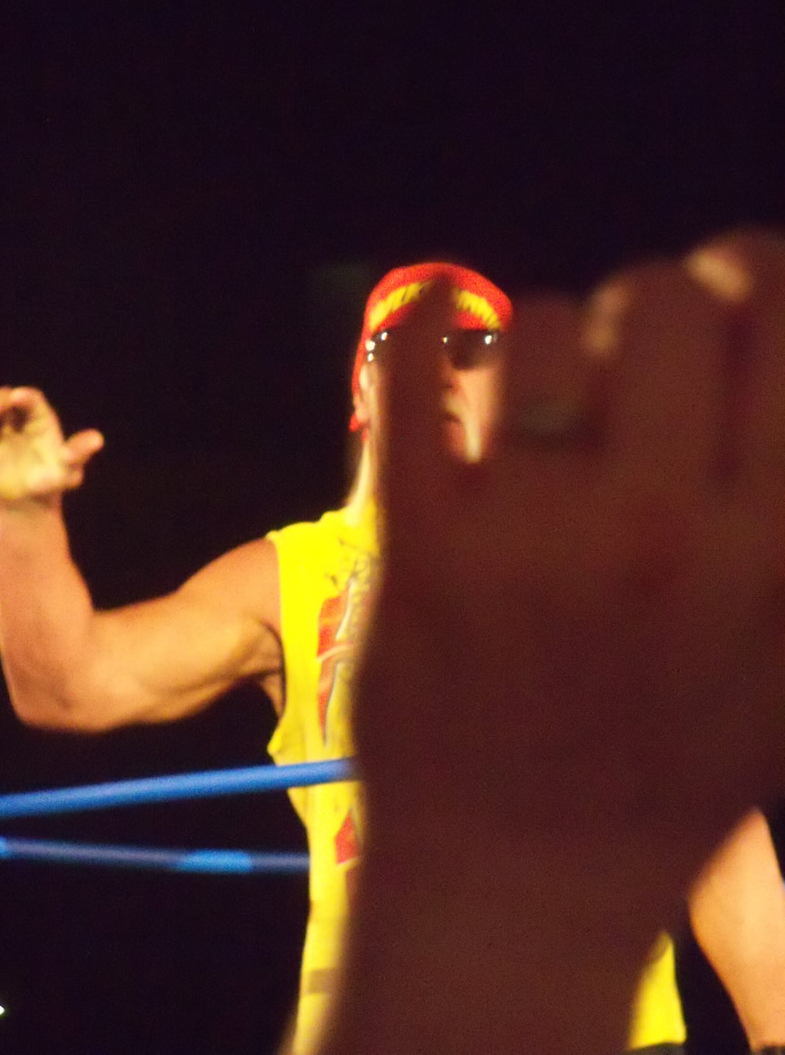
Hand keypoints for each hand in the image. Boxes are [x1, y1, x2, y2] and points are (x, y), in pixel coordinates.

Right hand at [0, 387, 102, 504]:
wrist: (26, 504)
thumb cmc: (51, 483)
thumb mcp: (68, 472)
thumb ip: (78, 454)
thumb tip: (98, 439)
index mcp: (40, 419)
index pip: (31, 400)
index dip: (24, 396)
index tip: (16, 397)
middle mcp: (16, 420)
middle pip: (5, 398)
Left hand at [334, 232, 784, 1051]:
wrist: (521, 880)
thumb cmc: (660, 778)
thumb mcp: (783, 664)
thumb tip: (763, 377)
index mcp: (769, 545)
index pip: (782, 318)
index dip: (753, 275)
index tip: (725, 292)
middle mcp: (658, 525)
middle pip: (660, 299)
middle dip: (645, 305)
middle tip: (621, 358)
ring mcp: (530, 535)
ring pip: (534, 326)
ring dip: (535, 339)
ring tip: (532, 396)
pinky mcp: (418, 547)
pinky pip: (408, 380)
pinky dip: (416, 329)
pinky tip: (431, 325)